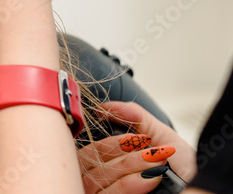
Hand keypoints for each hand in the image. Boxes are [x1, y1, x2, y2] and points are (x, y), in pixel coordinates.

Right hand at [76, 101, 197, 191]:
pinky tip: (152, 179)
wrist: (202, 189)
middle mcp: (104, 181)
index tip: (135, 139)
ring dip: (130, 166)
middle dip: (120, 152)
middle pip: (87, 163)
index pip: (89, 150)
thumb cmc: (186, 170)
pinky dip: (130, 184)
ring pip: (96, 179)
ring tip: (157, 164)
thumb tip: (103, 105)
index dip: (110, 141)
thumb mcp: (162, 137)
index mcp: (112, 163)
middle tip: (149, 152)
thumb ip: (133, 116)